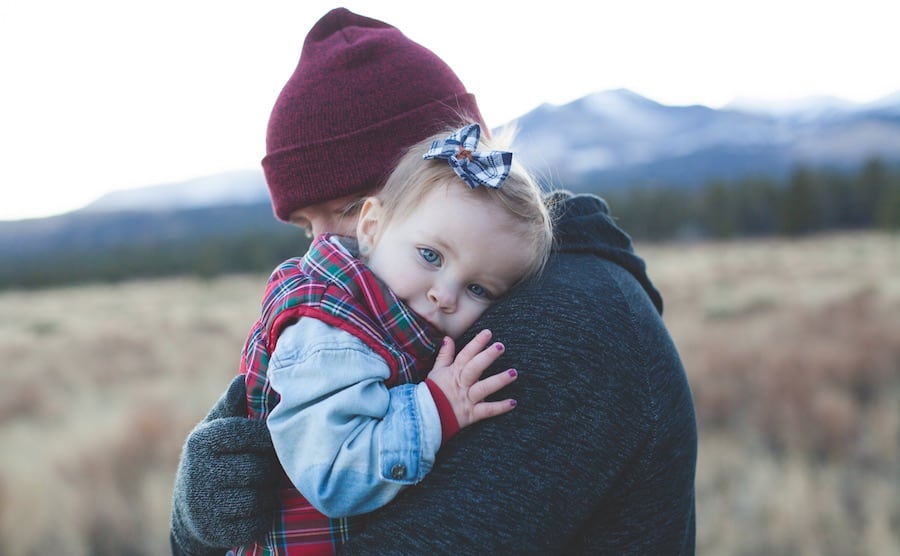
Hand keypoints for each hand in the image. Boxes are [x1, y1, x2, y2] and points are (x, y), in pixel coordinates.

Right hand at [170, 374, 280, 554]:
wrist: (191, 510)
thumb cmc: (214, 458)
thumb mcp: (216, 429)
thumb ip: (232, 405)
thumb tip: (243, 378)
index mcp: (203, 440)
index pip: (252, 434)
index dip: (269, 440)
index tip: (271, 443)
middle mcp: (200, 471)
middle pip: (260, 468)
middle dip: (270, 470)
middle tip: (270, 469)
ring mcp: (206, 504)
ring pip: (261, 496)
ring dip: (269, 493)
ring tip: (263, 487)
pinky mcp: (216, 531)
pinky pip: (258, 522)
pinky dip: (264, 516)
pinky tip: (256, 508)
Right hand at [426, 329, 517, 429]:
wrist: (426, 417)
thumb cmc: (432, 392)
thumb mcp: (436, 371)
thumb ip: (444, 355)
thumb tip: (448, 338)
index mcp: (454, 372)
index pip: (466, 355)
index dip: (476, 343)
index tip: (488, 333)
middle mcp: (462, 384)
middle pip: (475, 368)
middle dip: (487, 357)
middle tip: (500, 346)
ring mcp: (467, 399)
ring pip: (484, 388)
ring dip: (499, 380)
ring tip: (513, 373)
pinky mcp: (471, 414)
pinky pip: (487, 410)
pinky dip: (500, 407)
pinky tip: (513, 402)